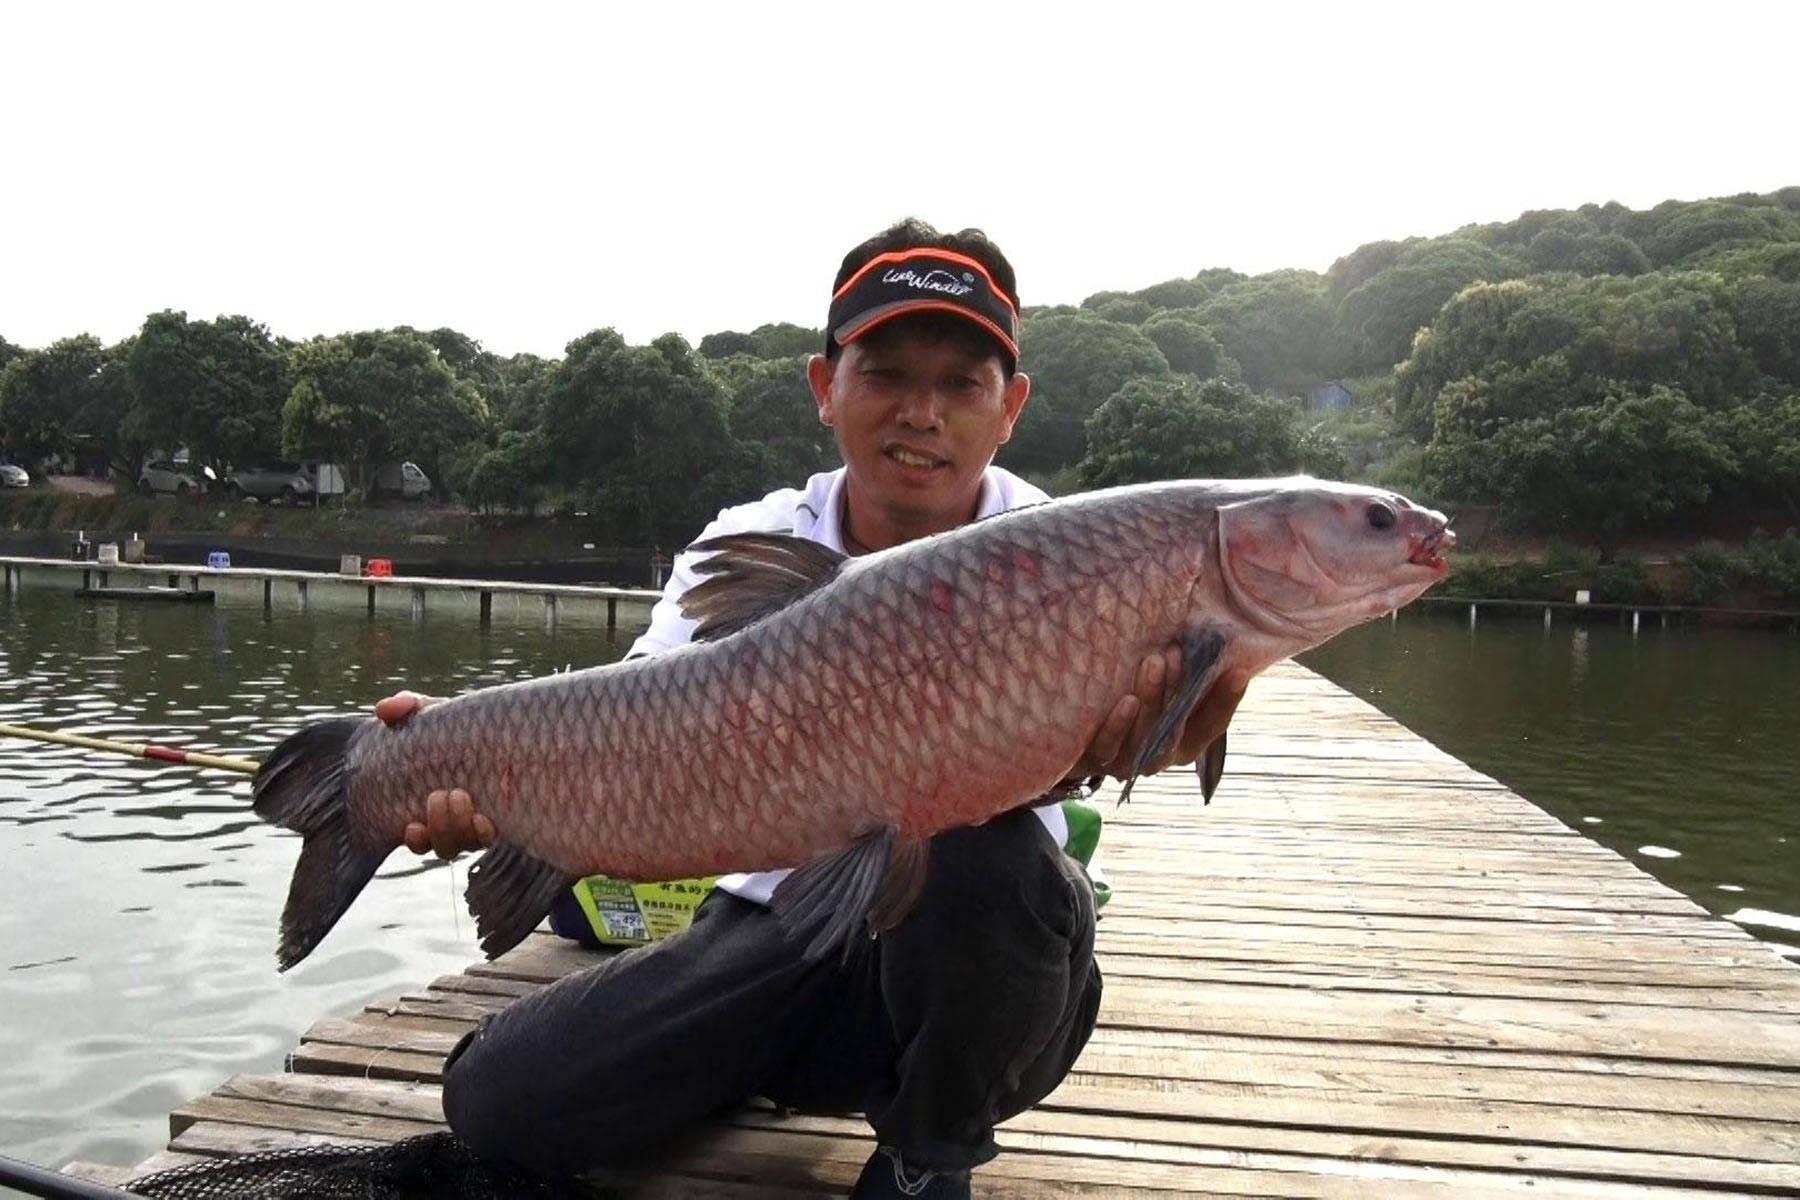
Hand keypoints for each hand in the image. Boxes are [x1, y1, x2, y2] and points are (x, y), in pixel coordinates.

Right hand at [373, 691, 496, 859]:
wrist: (500, 723)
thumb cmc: (453, 725)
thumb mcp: (429, 714)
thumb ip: (404, 709)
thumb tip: (384, 709)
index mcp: (432, 806)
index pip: (419, 838)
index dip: (416, 840)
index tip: (411, 825)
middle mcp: (456, 821)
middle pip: (445, 847)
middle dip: (441, 828)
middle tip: (442, 795)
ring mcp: (480, 818)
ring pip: (467, 844)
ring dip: (460, 829)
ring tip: (460, 796)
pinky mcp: (505, 813)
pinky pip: (491, 835)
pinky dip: (484, 832)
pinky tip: (484, 819)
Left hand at [1069, 645, 1248, 782]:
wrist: (1065, 738)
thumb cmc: (1122, 704)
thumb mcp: (1155, 688)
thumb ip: (1180, 672)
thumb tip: (1212, 633)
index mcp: (1180, 742)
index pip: (1211, 725)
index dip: (1226, 702)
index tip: (1238, 670)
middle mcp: (1156, 757)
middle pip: (1175, 731)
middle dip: (1178, 690)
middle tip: (1177, 652)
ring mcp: (1125, 762)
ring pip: (1143, 739)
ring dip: (1152, 699)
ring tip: (1153, 662)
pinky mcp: (1092, 761)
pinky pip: (1106, 749)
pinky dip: (1117, 727)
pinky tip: (1125, 701)